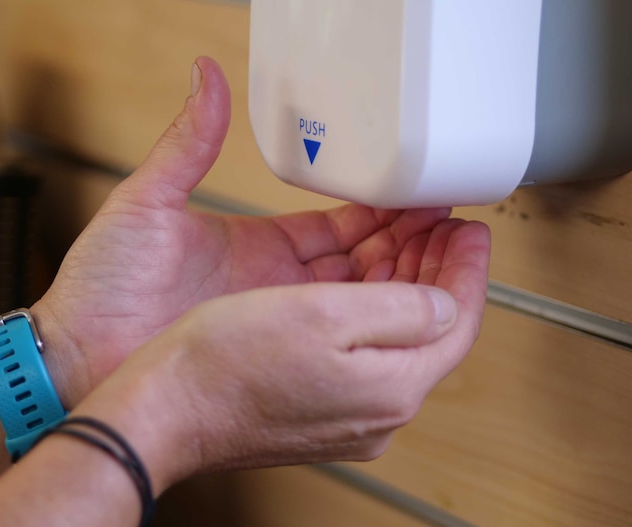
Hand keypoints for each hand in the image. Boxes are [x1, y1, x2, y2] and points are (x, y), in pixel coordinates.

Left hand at [34, 57, 452, 406]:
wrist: (81, 358)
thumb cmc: (103, 289)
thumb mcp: (148, 203)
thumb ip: (188, 143)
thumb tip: (204, 80)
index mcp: (261, 244)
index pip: (344, 222)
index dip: (387, 206)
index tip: (421, 189)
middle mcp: (280, 285)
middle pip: (367, 259)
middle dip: (413, 240)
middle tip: (453, 223)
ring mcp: (284, 321)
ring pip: (366, 297)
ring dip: (408, 275)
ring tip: (450, 253)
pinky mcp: (281, 352)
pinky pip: (343, 334)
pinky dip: (381, 315)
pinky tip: (413, 300)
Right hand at [74, 217, 490, 489]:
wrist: (159, 410)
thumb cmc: (225, 365)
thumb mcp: (325, 315)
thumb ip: (401, 306)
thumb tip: (445, 301)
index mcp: (390, 388)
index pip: (457, 321)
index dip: (469, 268)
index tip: (472, 229)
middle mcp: (376, 409)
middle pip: (426, 327)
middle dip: (436, 266)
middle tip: (441, 222)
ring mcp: (344, 408)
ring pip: (392, 332)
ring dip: (402, 278)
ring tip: (406, 231)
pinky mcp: (314, 400)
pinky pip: (360, 344)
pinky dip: (368, 300)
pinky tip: (360, 270)